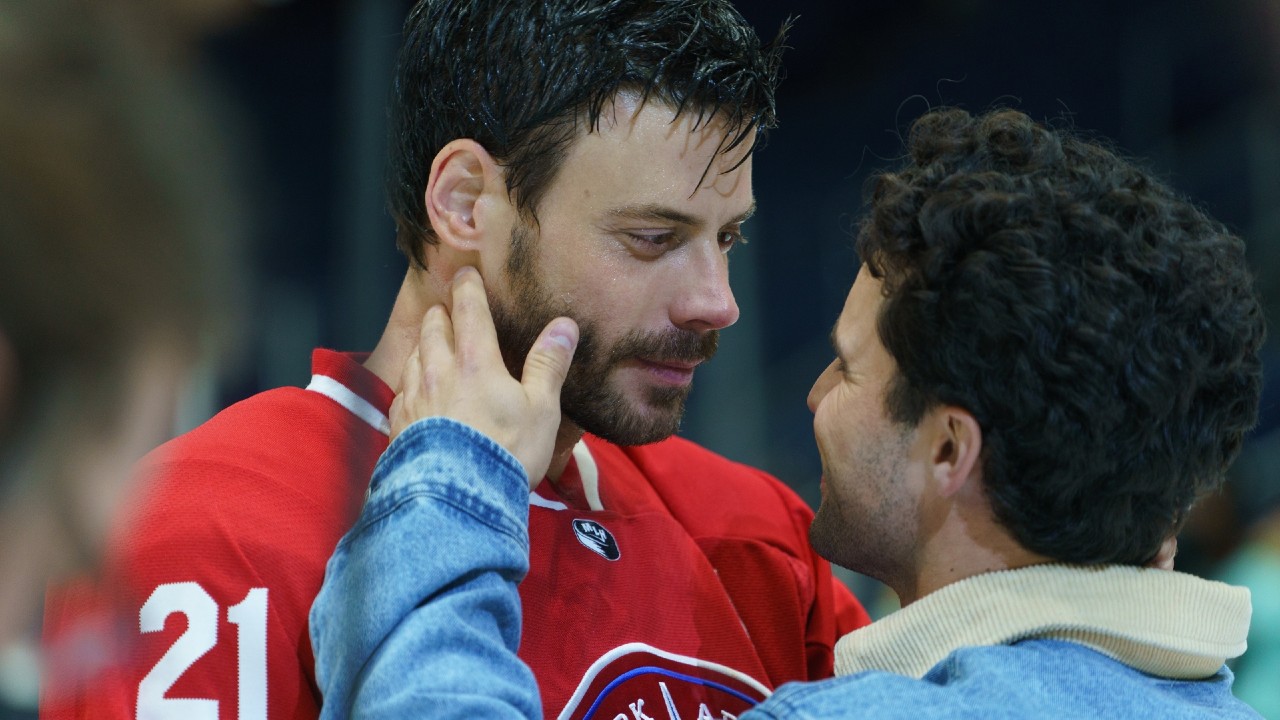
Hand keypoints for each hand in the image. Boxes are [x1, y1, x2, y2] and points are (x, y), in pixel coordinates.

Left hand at [389, 266, 577, 485]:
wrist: (458, 501)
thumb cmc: (507, 452)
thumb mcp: (542, 409)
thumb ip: (548, 364)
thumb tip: (564, 324)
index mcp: (475, 361)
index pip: (469, 310)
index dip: (468, 288)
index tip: (466, 274)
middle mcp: (438, 371)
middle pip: (433, 328)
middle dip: (441, 315)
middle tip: (449, 312)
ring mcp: (414, 398)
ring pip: (414, 356)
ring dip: (424, 346)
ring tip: (433, 348)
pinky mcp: (398, 425)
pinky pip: (402, 392)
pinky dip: (411, 383)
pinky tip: (418, 392)